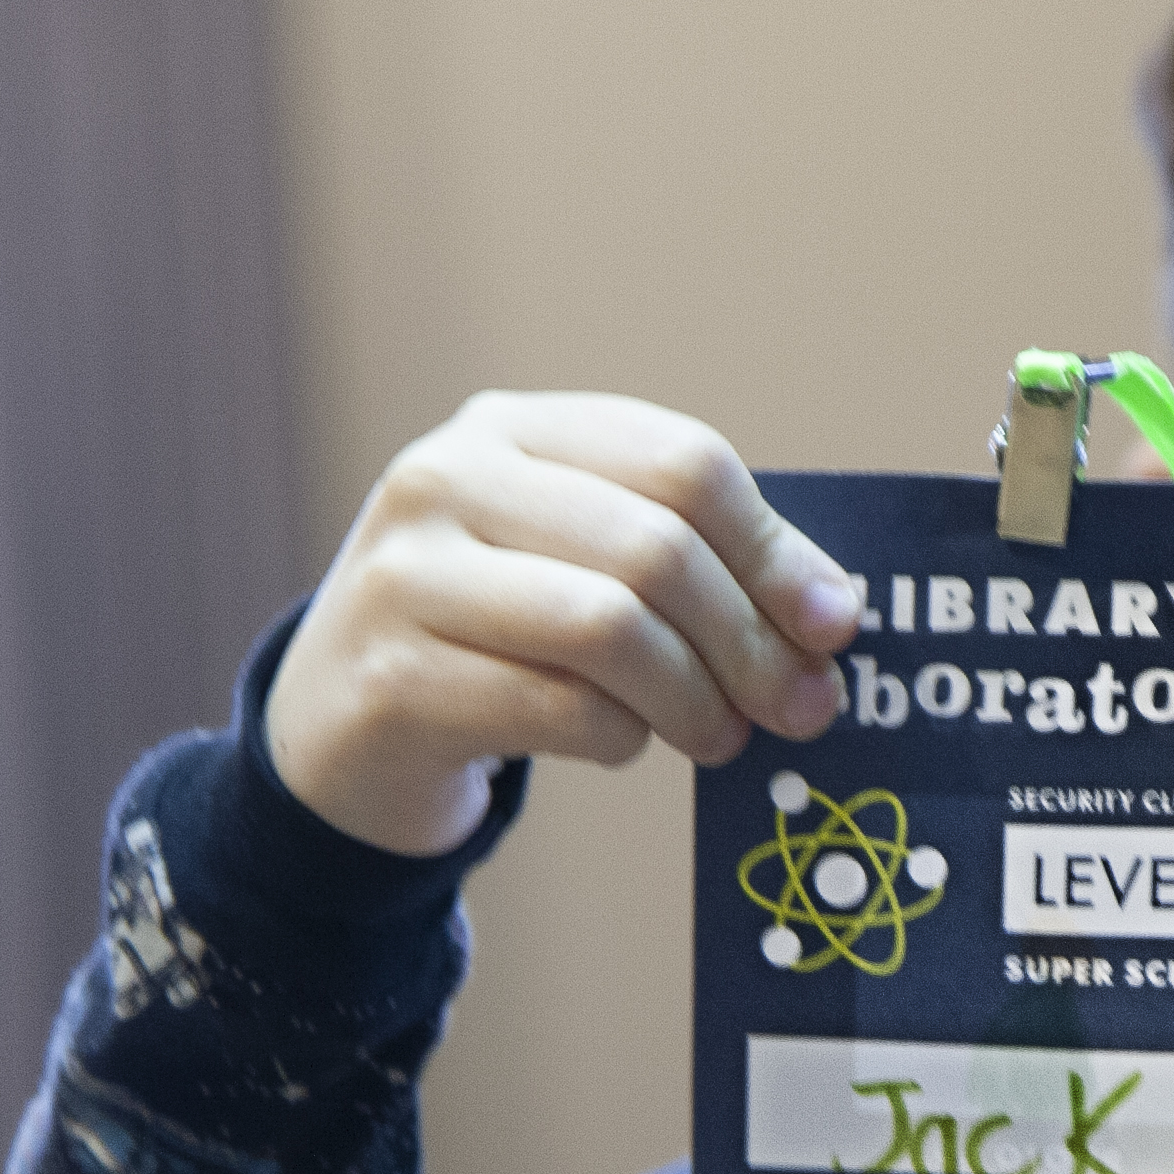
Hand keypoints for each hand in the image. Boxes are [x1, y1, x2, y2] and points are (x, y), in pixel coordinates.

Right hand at [265, 392, 862, 855]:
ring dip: (694, 699)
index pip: (683, 464)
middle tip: (800, 708)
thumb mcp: (584, 568)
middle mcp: (445, 479)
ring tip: (721, 737)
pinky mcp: (390, 679)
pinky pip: (556, 709)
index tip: (834, 625)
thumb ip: (699, 566)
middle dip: (750, 641)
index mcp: (510, 429)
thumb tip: (832, 612)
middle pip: (655, 549)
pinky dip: (620, 738)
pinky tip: (623, 745)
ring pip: (608, 628)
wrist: (340, 731)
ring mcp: (404, 576)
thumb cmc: (496, 640)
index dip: (775, 550)